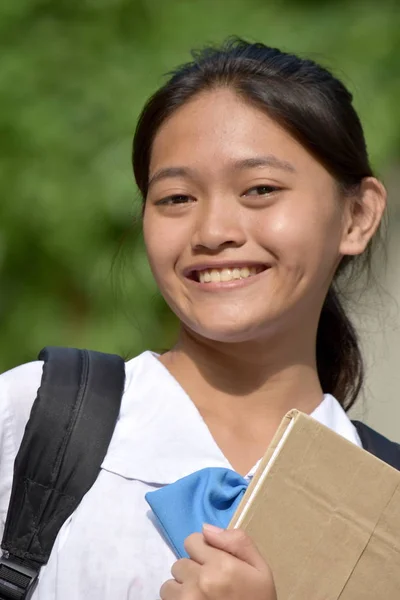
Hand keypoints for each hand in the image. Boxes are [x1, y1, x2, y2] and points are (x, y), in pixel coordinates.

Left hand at [160, 524, 276, 598]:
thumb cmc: (258, 599)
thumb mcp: (260, 569)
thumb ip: (237, 542)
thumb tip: (206, 528)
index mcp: (220, 565)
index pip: (191, 541)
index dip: (202, 549)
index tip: (213, 562)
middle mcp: (199, 581)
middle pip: (180, 563)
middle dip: (192, 570)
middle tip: (210, 583)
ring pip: (170, 584)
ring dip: (182, 588)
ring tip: (200, 597)